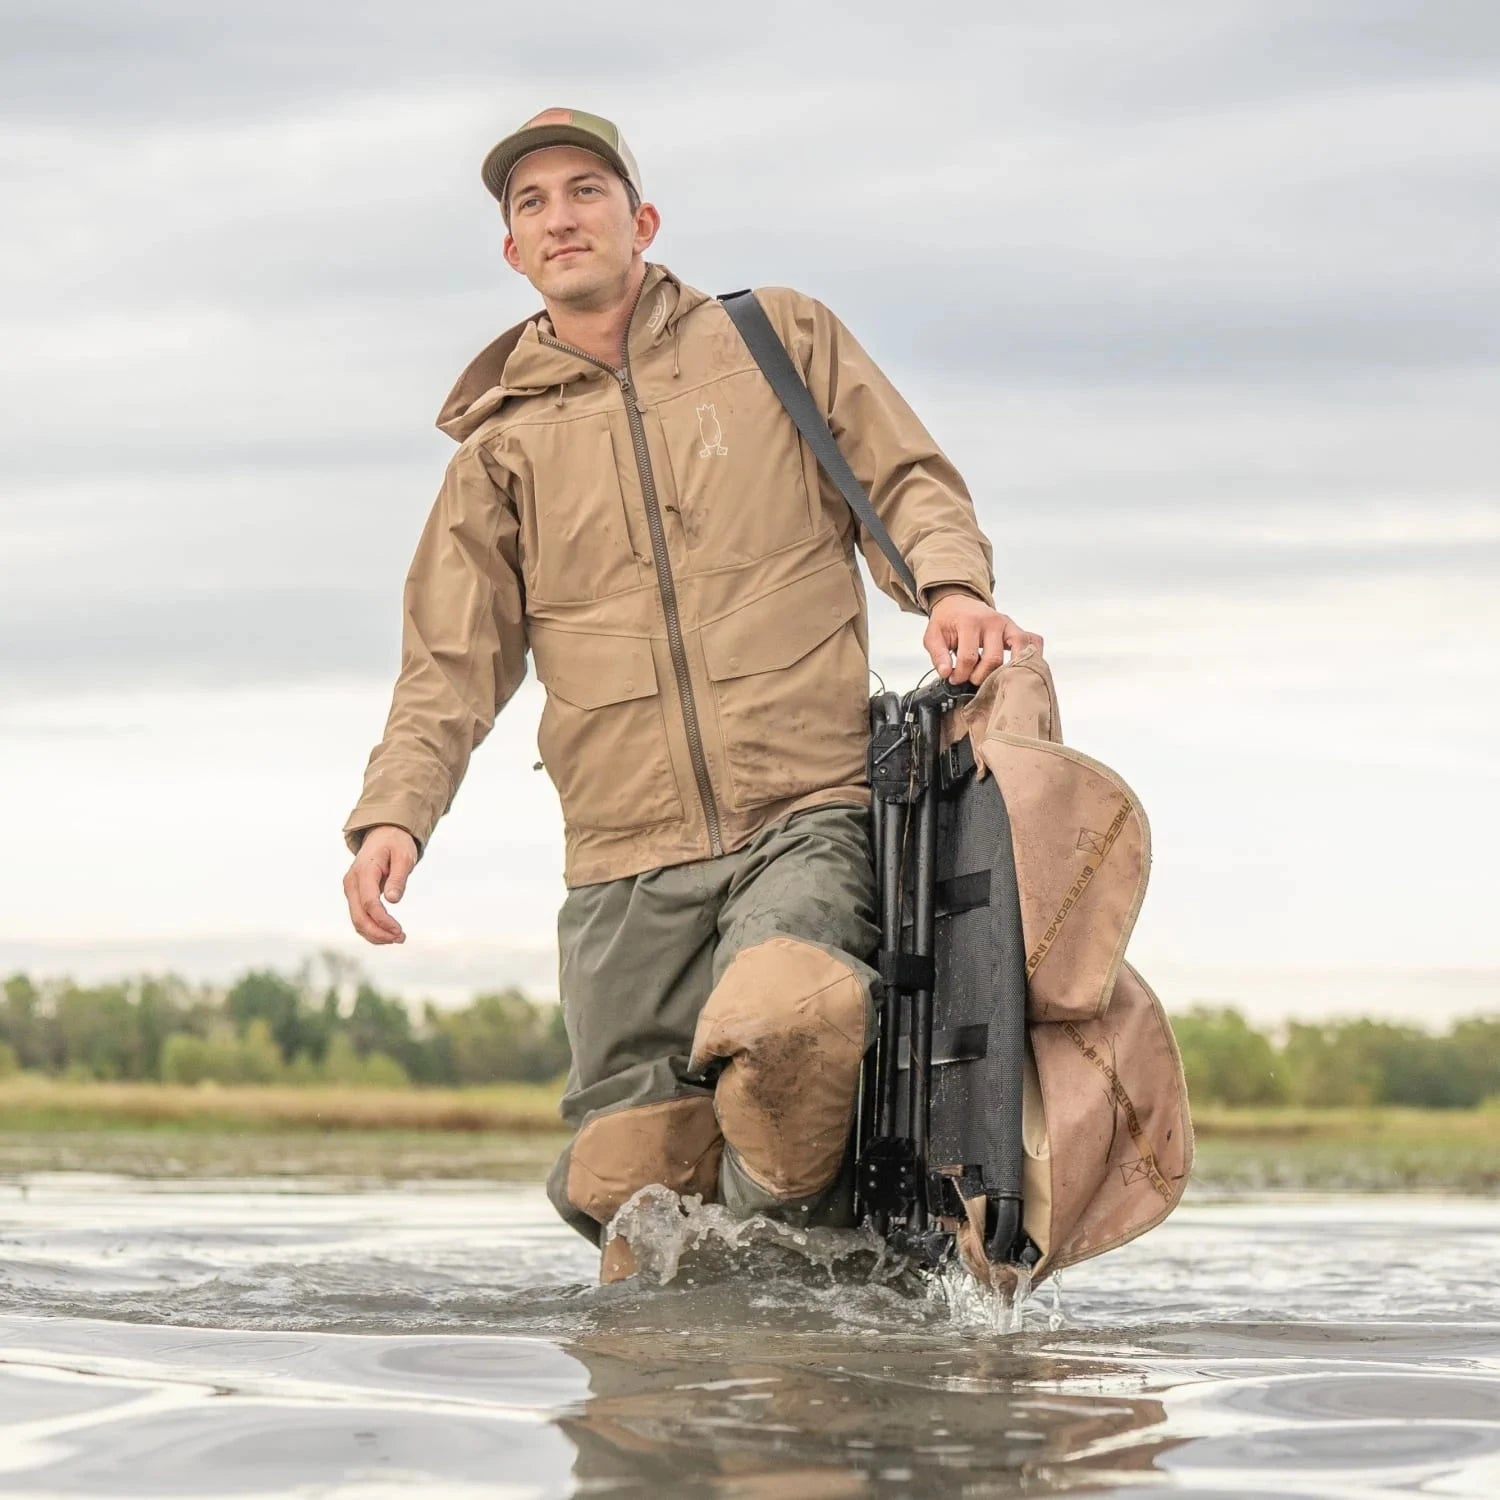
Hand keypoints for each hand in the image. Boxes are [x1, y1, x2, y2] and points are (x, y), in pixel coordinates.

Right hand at [342, 826, 417, 944]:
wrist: (383, 835)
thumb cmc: (396, 844)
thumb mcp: (404, 856)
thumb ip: (398, 878)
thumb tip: (392, 900)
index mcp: (364, 871)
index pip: (369, 903)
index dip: (383, 920)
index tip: (399, 931)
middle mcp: (351, 883)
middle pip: (359, 916)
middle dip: (379, 932)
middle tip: (401, 938)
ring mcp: (350, 890)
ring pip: (357, 921)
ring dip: (375, 934)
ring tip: (398, 938)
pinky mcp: (354, 895)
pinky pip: (359, 917)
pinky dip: (371, 929)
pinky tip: (387, 934)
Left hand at [923, 593, 1043, 685]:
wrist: (959, 602)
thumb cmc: (948, 620)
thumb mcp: (933, 635)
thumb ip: (938, 654)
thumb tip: (946, 673)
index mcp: (970, 622)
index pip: (969, 658)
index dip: (960, 674)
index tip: (954, 679)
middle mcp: (993, 621)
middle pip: (993, 659)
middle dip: (980, 676)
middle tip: (970, 679)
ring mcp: (1008, 624)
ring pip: (1017, 651)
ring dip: (1006, 670)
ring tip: (993, 680)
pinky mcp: (1017, 628)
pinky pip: (1033, 640)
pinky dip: (1031, 654)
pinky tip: (1020, 667)